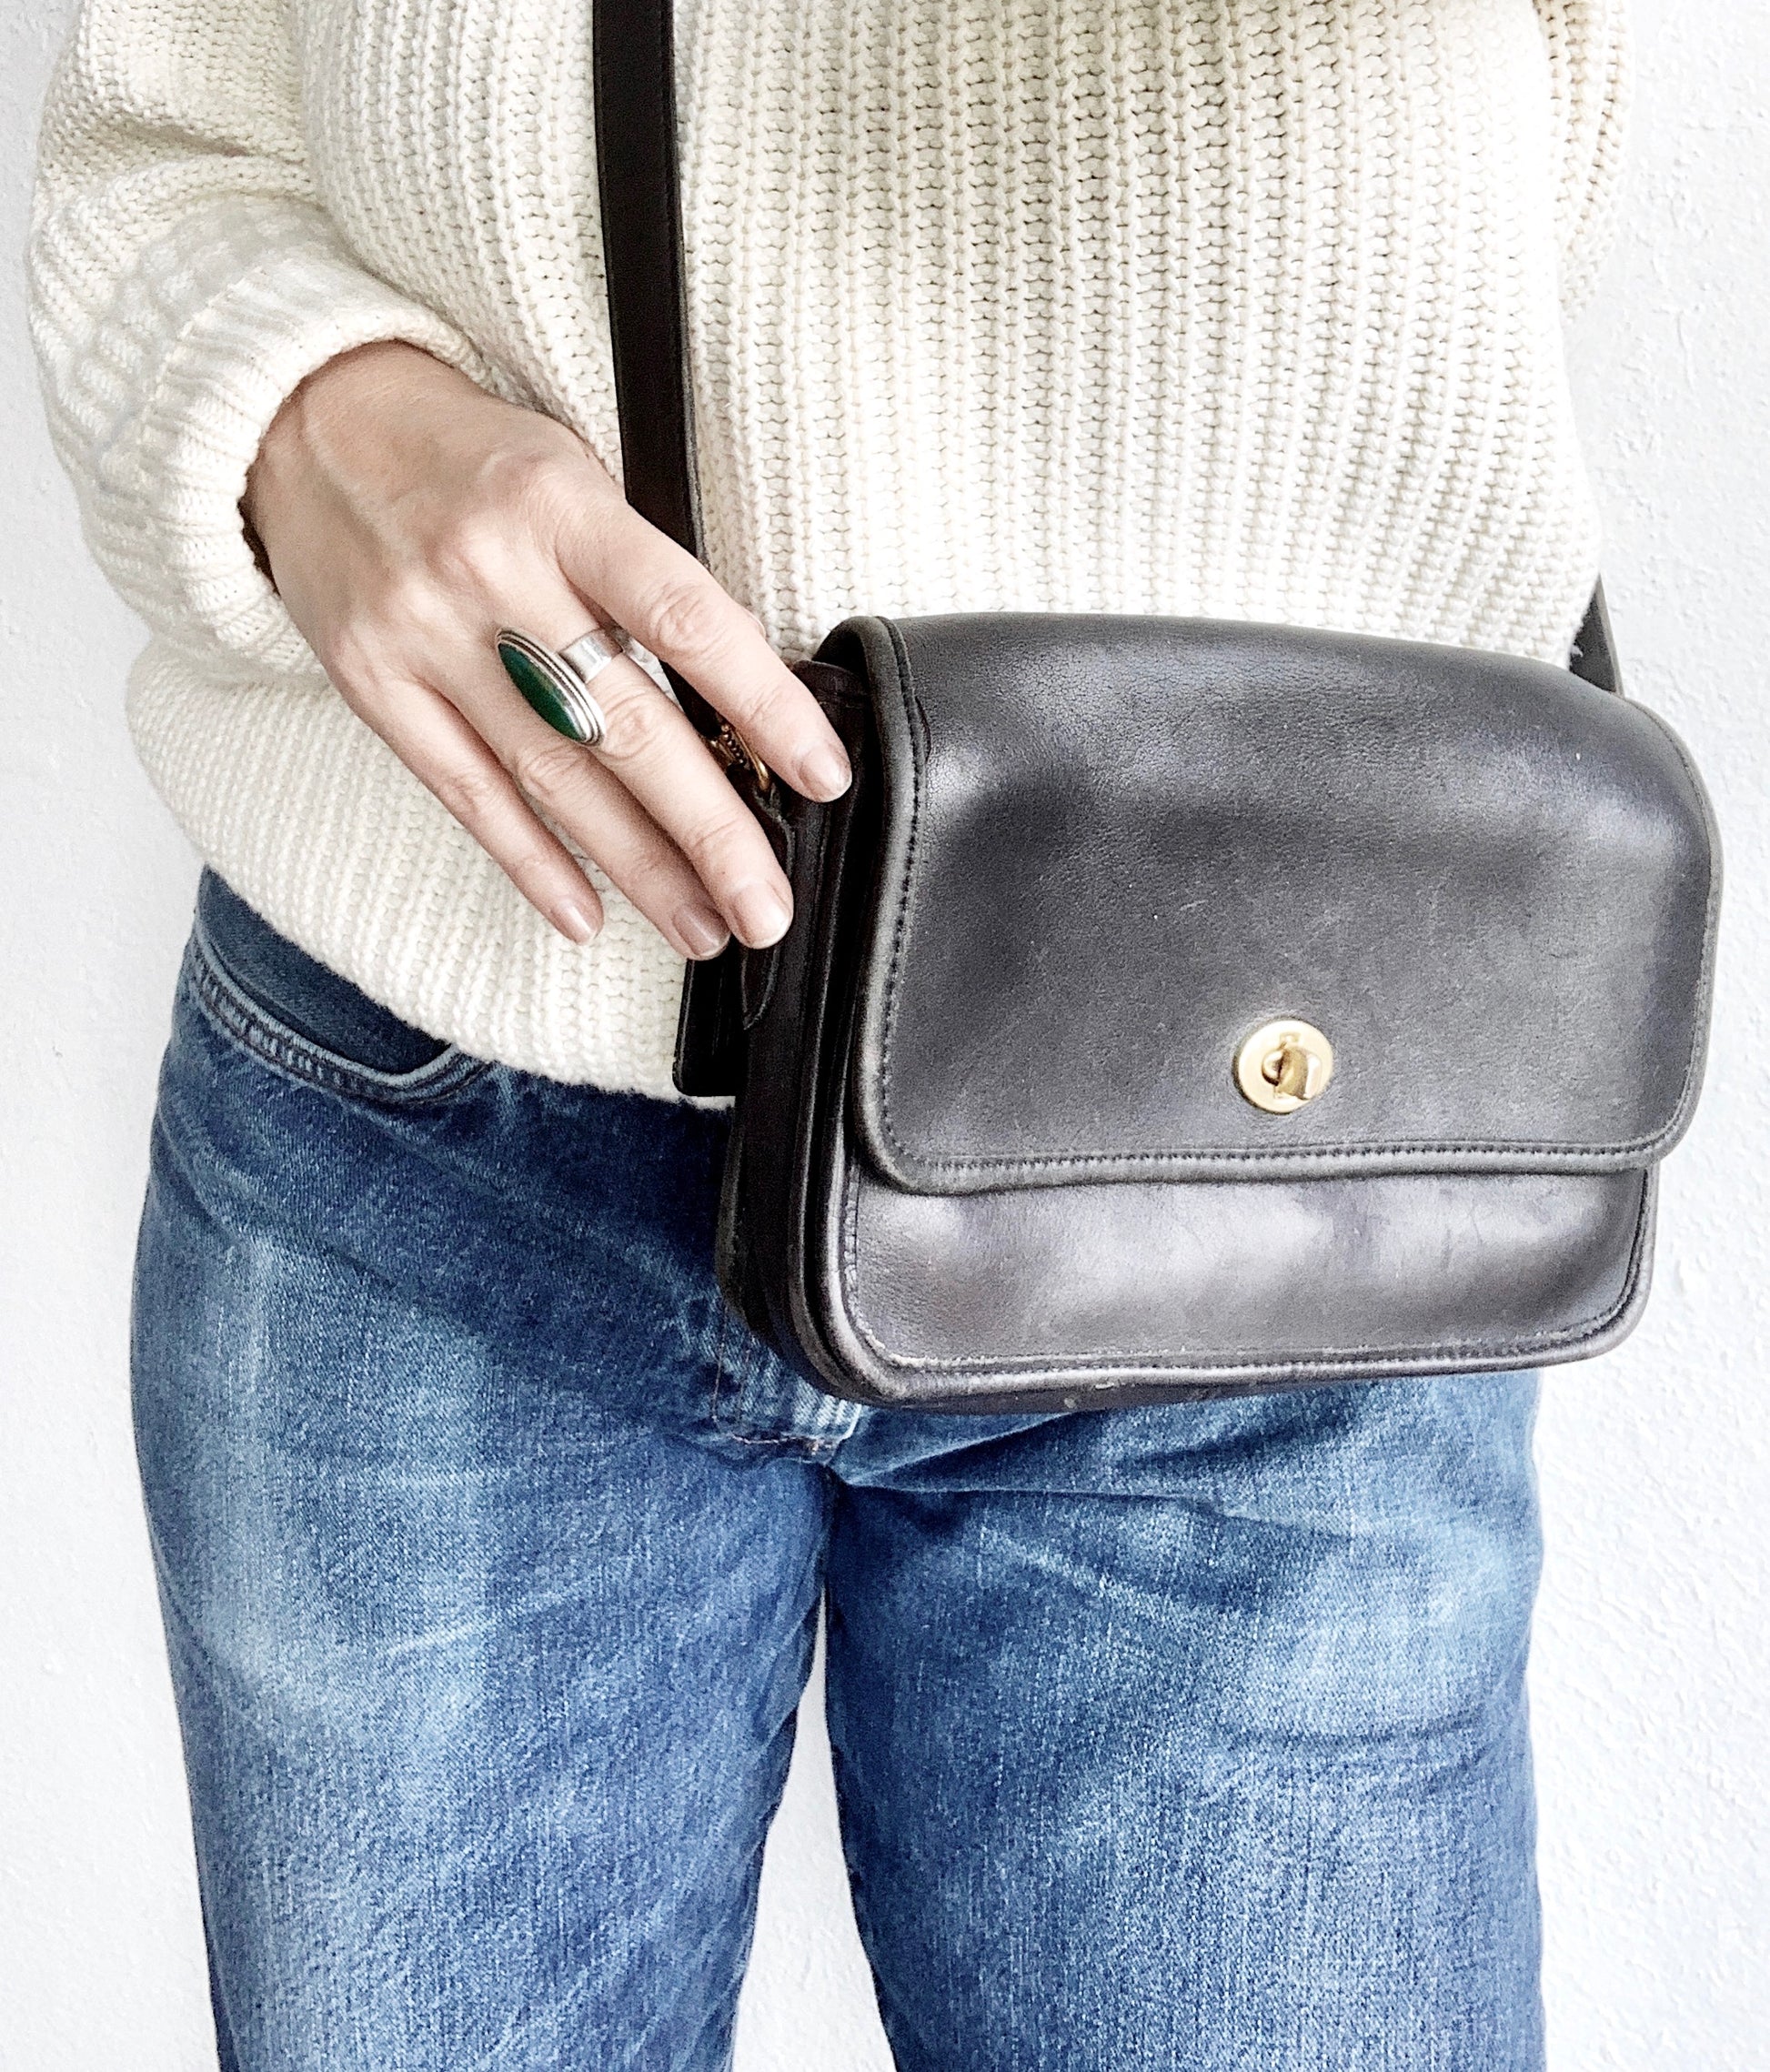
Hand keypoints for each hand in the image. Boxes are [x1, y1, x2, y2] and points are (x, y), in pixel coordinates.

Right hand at [241, 340, 850, 957]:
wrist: (304, 420)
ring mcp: (425, 639)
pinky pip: (467, 796)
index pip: (688, 621)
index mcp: (561, 505)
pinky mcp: (375, 688)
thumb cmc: (468, 453)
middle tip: (766, 906)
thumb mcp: (570, 471)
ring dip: (639, 869)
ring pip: (554, 779)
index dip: (764, 706)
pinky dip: (532, 864)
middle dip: (710, 832)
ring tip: (703, 926)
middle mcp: (491, 575)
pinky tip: (586, 915)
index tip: (821, 776)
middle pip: (625, 727)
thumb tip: (735, 702)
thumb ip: (640, 573)